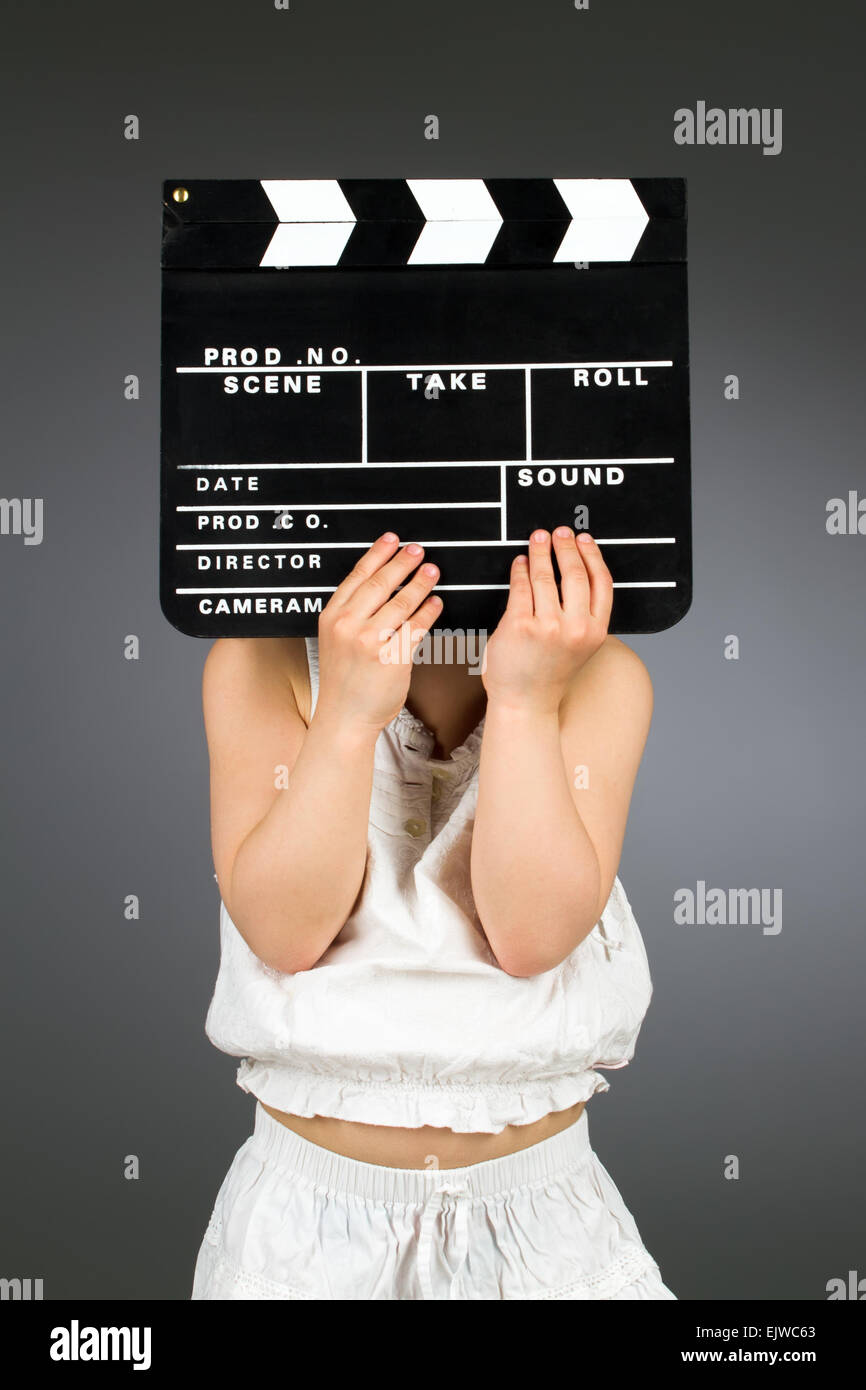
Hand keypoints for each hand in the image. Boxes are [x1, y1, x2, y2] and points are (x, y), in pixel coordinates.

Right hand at [315, 533, 441, 730]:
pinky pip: (416, 627)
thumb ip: (352, 614)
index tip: (392, 540)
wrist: (345, 718)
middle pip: (381, 584)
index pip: (358, 576)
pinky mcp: (391, 658)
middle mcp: (348, 626)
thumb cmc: (344, 682)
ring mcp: (369, 642)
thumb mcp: (336, 641)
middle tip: (418, 551)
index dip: (378, 554)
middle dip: (403, 563)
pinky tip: (436, 603)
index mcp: (332, 617)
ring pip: (401, 602)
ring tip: (432, 572)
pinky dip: (428, 612)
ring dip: (420, 583)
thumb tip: (382, 585)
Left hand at [481, 527, 612, 714]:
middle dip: (565, 546)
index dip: (592, 554)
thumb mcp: (580, 644)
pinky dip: (519, 570)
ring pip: (545, 576)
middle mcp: (576, 628)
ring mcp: (547, 627)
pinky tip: (519, 563)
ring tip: (537, 540)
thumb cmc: (549, 672)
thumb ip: (583, 614)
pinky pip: (520, 587)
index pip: (601, 582)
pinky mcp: (519, 626)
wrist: (525, 702)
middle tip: (558, 533)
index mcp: (596, 631)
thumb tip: (575, 568)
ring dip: (540, 552)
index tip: (583, 538)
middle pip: (575, 573)